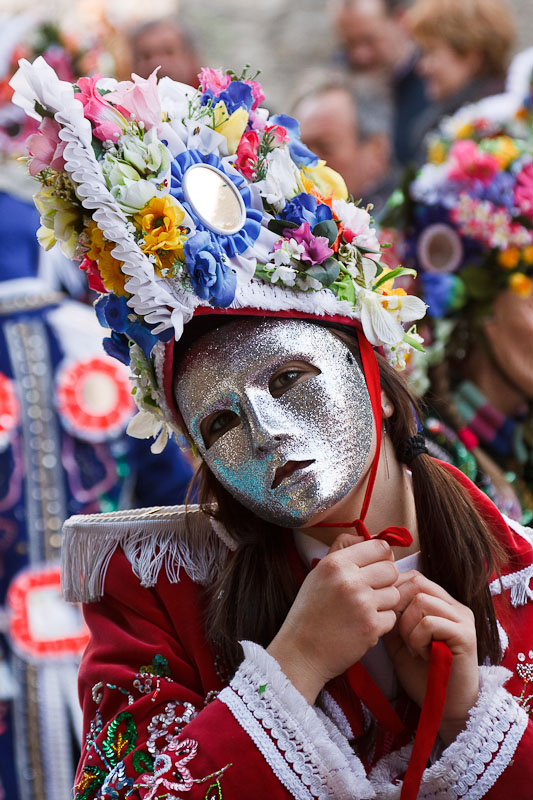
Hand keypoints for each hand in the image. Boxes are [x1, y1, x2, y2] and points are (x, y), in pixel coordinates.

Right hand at [267, 534, 399, 703]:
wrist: (300, 652)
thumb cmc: (310, 612)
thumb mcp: (318, 574)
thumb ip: (343, 551)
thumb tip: (370, 537)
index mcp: (336, 563)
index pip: (380, 546)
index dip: (382, 557)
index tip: (375, 568)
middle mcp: (350, 580)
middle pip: (392, 569)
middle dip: (385, 581)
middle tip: (370, 593)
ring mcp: (362, 603)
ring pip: (395, 594)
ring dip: (384, 604)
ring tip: (363, 611)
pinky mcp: (371, 627)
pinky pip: (392, 618)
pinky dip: (381, 624)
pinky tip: (362, 627)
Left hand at [384, 571, 478, 744]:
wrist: (444, 709)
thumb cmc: (422, 676)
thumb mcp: (400, 641)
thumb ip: (392, 618)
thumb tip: (376, 597)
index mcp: (442, 604)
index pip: (414, 578)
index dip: (394, 592)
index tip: (387, 617)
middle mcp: (455, 606)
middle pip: (417, 583)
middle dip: (398, 607)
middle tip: (398, 634)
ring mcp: (463, 619)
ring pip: (421, 600)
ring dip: (407, 626)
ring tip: (413, 648)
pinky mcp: (466, 635)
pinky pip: (430, 622)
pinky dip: (417, 639)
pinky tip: (422, 655)